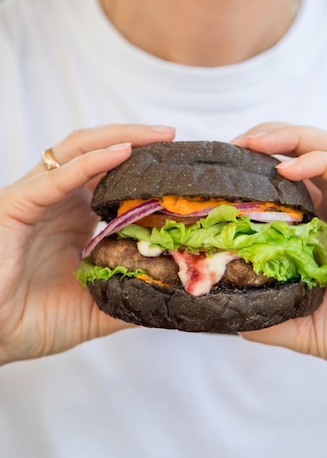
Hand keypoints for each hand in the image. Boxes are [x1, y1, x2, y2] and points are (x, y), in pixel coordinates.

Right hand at [0, 124, 174, 364]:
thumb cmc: (29, 321)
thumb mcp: (94, 308)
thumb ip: (129, 295)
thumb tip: (174, 294)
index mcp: (72, 218)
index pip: (110, 178)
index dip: (142, 168)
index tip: (179, 168)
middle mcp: (55, 201)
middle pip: (98, 153)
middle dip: (137, 141)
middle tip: (174, 138)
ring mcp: (35, 199)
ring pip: (77, 151)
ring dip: (120, 138)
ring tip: (157, 137)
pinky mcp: (15, 205)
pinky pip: (55, 176)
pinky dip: (90, 161)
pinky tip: (121, 153)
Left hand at [233, 123, 326, 381]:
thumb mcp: (304, 326)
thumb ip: (271, 319)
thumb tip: (235, 320)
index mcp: (323, 227)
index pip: (291, 177)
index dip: (259, 165)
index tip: (226, 168)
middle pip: (307, 150)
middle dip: (270, 137)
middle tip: (235, 144)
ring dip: (290, 136)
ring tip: (255, 142)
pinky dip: (316, 160)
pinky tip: (287, 169)